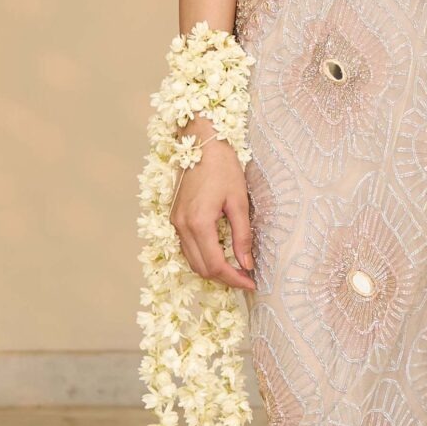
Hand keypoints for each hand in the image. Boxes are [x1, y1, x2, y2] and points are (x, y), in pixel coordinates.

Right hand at [170, 117, 254, 290]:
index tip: (251, 283)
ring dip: (212, 269)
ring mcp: (175, 222)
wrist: (202, 143)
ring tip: (235, 268)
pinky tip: (219, 252)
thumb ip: (242, 236)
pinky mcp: (175, 217)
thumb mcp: (239, 202)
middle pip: (201, 268)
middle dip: (224, 278)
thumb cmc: (223, 167)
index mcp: (198, 223)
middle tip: (246, 277)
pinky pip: (187, 247)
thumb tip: (247, 264)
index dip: (234, 279)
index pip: (215, 265)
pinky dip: (202, 256)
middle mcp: (182, 226)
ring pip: (191, 261)